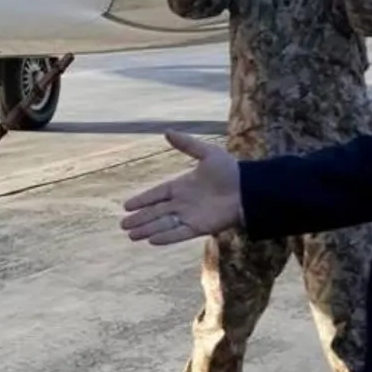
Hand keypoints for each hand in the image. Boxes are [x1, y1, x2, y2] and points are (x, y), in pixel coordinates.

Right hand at [120, 131, 242, 244]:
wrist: (248, 190)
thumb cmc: (230, 170)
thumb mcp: (207, 153)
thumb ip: (187, 144)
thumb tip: (166, 131)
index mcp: (182, 185)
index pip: (156, 194)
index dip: (142, 200)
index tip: (126, 205)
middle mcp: (183, 202)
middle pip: (156, 212)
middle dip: (140, 218)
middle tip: (122, 225)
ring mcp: (190, 216)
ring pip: (163, 224)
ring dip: (147, 229)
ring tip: (130, 235)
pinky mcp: (199, 227)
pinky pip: (178, 233)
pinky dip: (165, 237)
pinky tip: (151, 240)